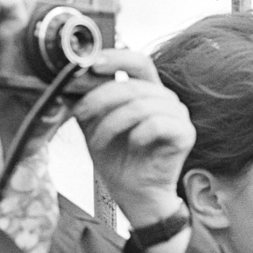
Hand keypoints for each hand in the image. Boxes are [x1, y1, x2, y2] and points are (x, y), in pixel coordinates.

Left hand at [74, 49, 194, 229]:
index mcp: (147, 91)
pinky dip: (138, 134)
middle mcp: (166, 99)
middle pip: (133, 85)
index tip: (90, 64)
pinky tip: (132, 145)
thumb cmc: (117, 159)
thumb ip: (86, 100)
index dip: (116, 57)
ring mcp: (178, 115)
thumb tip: (68, 78)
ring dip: (113, 123)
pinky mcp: (185, 134)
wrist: (133, 194)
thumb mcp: (93, 124)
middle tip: (81, 113)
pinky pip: (157, 123)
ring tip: (99, 140)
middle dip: (101, 98)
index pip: (137, 61)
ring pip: (141, 105)